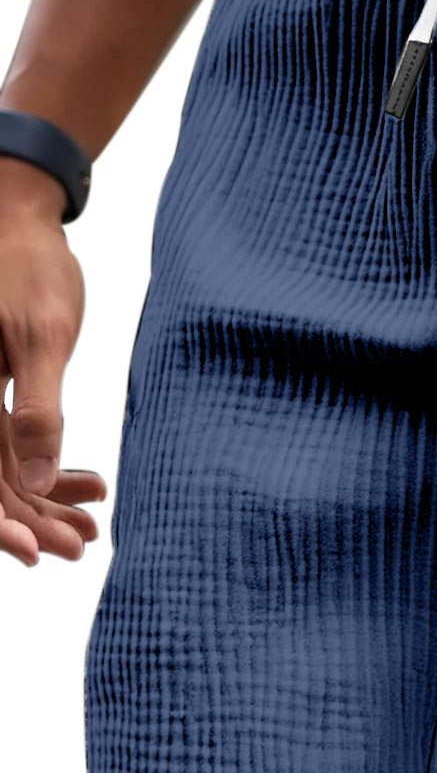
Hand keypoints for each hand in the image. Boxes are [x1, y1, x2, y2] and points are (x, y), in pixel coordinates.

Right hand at [0, 156, 106, 565]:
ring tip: (92, 528)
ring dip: (44, 502)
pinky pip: (14, 447)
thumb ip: (37, 408)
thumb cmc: (28, 264)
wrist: (19, 218)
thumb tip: (37, 480)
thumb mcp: (40, 335)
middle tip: (82, 546)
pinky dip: (49, 470)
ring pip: (3, 470)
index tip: (39, 553)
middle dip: (31, 520)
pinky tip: (89, 487)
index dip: (2, 522)